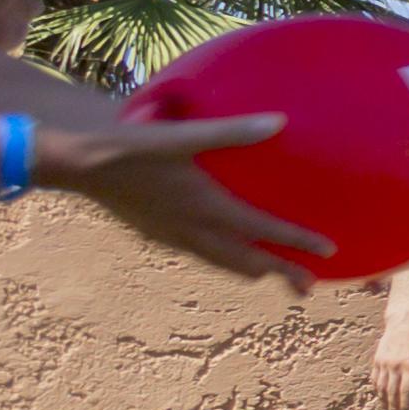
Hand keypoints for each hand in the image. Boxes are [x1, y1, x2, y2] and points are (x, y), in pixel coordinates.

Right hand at [53, 117, 327, 284]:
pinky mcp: (156, 234)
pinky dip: (221, 261)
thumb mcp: (183, 136)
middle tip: (308, 288)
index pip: (264, 231)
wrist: (78, 166)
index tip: (330, 253)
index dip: (298, 243)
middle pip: (247, 261)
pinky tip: (221, 255)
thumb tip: (280, 121)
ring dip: (250, 271)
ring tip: (270, 277)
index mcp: (207, 208)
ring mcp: (173, 236)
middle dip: (279, 273)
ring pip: (221, 263)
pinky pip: (199, 255)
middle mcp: (194, 229)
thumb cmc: (132, 147)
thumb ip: (232, 131)